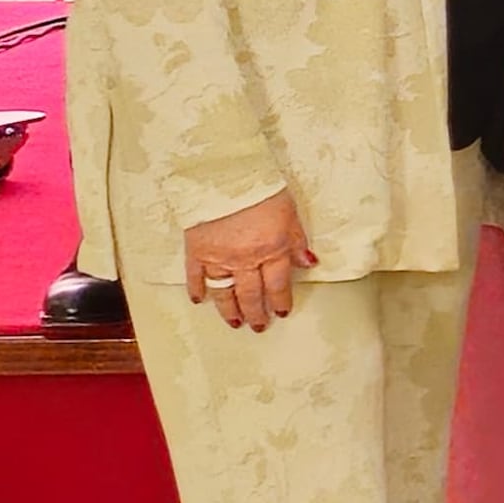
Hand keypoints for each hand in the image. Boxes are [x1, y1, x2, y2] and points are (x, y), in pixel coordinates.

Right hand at [182, 189, 311, 330]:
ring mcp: (218, 258)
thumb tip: (308, 263)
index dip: (280, 301)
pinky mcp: (196, 251)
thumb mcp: (290, 214)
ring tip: (235, 322)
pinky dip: (197, 290)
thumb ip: (297, 242)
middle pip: (251, 294)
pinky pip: (195, 277)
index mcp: (271, 250)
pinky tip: (199, 300)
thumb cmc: (262, 190)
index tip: (281, 312)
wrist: (224, 176)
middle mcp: (245, 260)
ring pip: (224, 292)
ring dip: (229, 310)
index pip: (277, 285)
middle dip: (256, 312)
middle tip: (259, 326)